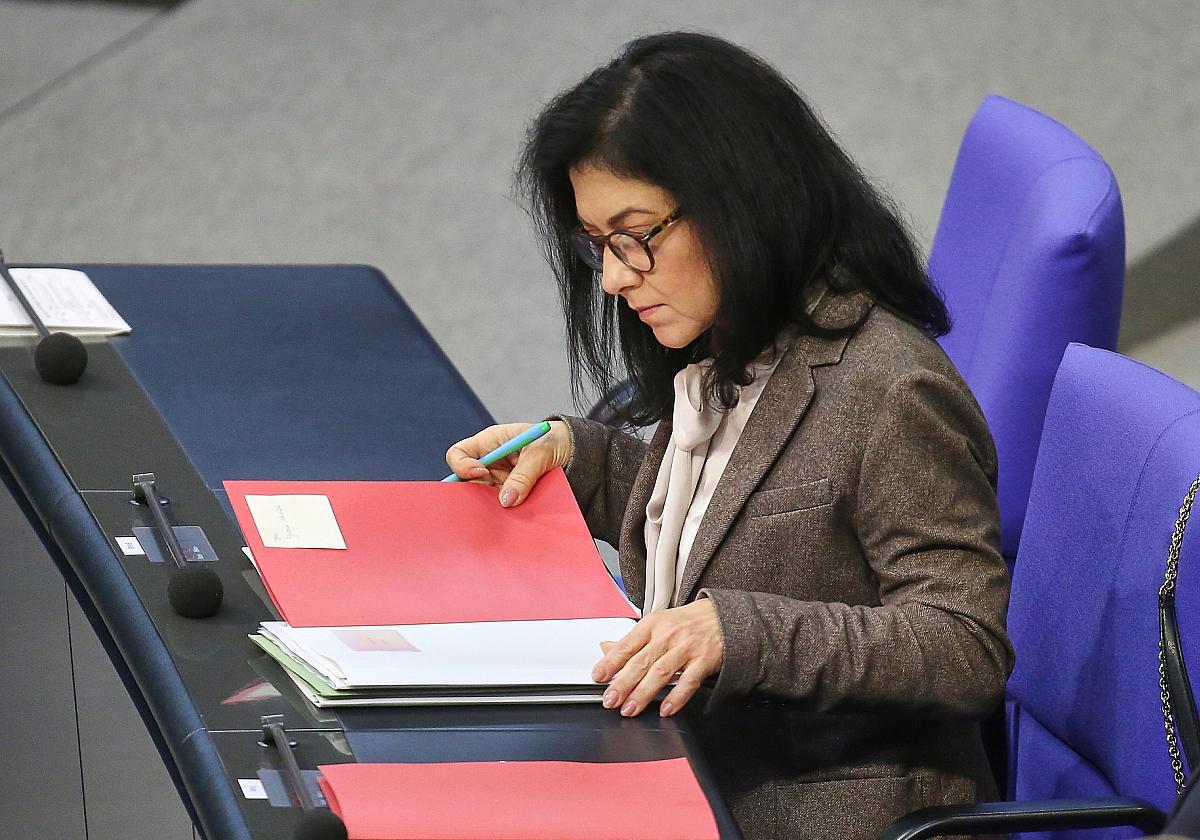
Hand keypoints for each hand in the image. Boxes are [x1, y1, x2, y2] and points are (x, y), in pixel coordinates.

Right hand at [445, 421, 571, 506]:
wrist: (576, 452)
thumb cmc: (555, 440)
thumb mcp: (541, 452)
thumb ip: (523, 475)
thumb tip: (506, 501)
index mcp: (490, 442)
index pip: (459, 454)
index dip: (462, 465)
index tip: (481, 473)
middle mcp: (490, 463)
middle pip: (466, 481)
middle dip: (473, 493)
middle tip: (490, 502)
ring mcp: (499, 481)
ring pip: (483, 498)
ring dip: (491, 507)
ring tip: (507, 512)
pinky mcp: (511, 495)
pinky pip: (501, 507)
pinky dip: (505, 513)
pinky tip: (514, 518)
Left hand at [591, 599, 722, 717]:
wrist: (723, 616)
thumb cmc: (687, 622)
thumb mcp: (657, 623)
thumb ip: (632, 640)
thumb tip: (605, 649)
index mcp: (653, 625)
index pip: (627, 644)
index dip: (611, 661)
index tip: (598, 676)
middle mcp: (668, 635)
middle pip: (641, 661)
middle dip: (623, 683)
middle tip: (610, 700)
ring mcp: (687, 648)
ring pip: (661, 672)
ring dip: (643, 693)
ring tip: (630, 709)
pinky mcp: (704, 660)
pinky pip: (689, 681)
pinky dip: (676, 697)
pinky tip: (664, 709)